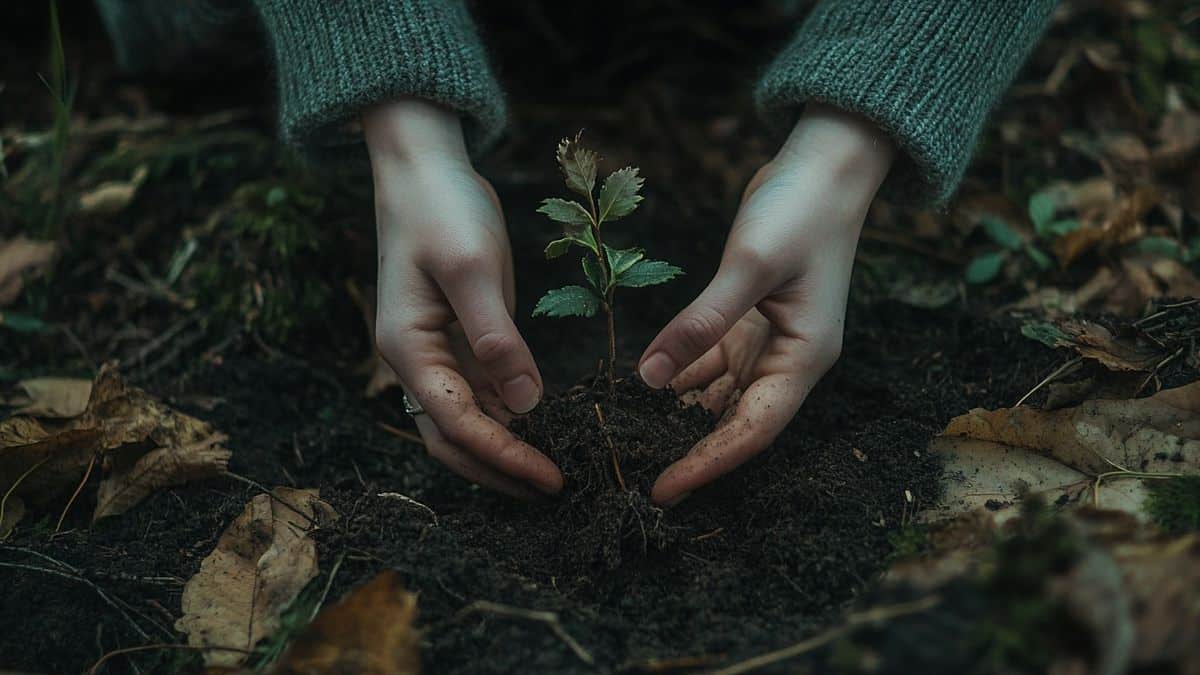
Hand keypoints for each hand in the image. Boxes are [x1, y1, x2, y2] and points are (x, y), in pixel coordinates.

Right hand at [364, 98, 561, 497]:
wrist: (424, 167)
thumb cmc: (442, 208)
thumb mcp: (472, 267)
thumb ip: (498, 337)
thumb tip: (529, 403)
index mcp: (408, 347)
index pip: (457, 423)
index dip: (504, 455)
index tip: (550, 478)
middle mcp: (416, 359)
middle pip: (452, 438)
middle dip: (499, 469)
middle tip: (553, 490)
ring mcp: (435, 350)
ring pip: (466, 420)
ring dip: (504, 448)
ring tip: (553, 469)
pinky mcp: (458, 336)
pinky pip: (480, 391)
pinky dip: (509, 415)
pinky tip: (543, 426)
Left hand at [637, 103, 895, 504]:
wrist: (824, 165)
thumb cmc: (800, 210)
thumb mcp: (749, 266)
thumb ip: (700, 322)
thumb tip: (650, 377)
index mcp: (804, 358)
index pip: (752, 430)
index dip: (708, 463)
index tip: (665, 490)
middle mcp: (789, 359)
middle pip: (736, 422)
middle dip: (691, 451)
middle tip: (639, 479)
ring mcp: (769, 340)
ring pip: (720, 395)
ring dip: (682, 416)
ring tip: (633, 440)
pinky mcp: (750, 319)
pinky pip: (712, 361)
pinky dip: (681, 375)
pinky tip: (646, 388)